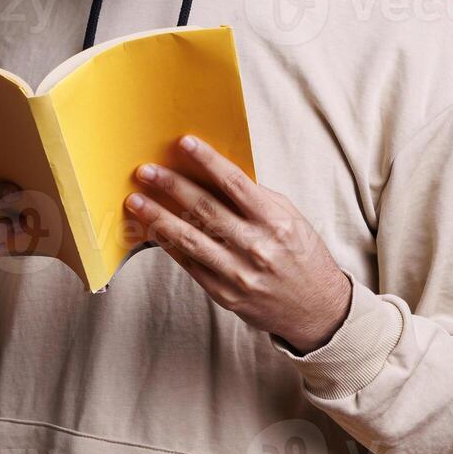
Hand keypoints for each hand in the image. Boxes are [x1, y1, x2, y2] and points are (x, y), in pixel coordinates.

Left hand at [124, 135, 352, 353]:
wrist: (317, 310)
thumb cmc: (302, 256)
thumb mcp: (290, 219)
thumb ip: (256, 199)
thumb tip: (216, 175)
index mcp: (275, 221)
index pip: (235, 183)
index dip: (207, 160)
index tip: (183, 143)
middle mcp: (256, 246)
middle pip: (205, 209)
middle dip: (171, 186)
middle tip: (145, 170)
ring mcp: (238, 273)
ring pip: (189, 238)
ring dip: (157, 217)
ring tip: (135, 200)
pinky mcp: (224, 293)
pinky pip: (189, 264)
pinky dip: (167, 245)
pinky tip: (150, 229)